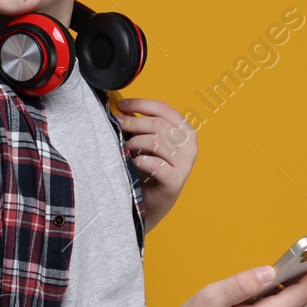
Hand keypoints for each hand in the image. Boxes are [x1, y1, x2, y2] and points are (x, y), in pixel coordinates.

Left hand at [116, 97, 196, 232]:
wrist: (149, 202)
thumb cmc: (147, 169)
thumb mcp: (146, 142)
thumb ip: (141, 125)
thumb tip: (120, 108)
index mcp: (185, 131)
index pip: (164, 108)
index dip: (140, 104)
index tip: (121, 105)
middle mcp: (190, 145)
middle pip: (158, 124)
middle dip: (132, 123)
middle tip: (115, 126)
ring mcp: (186, 164)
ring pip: (155, 141)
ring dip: (134, 143)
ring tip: (126, 150)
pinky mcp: (176, 180)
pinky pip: (154, 163)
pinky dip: (139, 161)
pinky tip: (134, 163)